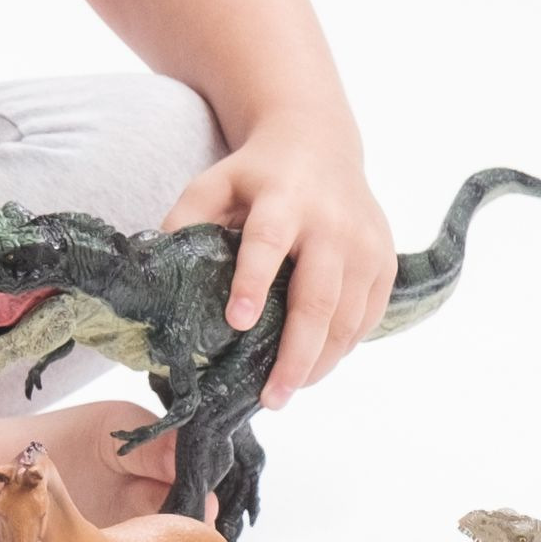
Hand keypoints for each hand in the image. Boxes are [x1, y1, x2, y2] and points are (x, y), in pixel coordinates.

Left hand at [161, 119, 389, 397]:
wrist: (319, 144)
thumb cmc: (256, 174)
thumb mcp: (213, 183)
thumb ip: (185, 220)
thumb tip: (155, 271)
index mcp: (283, 199)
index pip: (268, 242)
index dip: (253, 282)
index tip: (237, 322)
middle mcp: (331, 224)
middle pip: (317, 297)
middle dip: (295, 353)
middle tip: (271, 398)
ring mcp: (365, 245)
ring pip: (347, 317)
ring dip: (319, 362)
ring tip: (286, 393)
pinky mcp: (384, 262)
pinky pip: (367, 317)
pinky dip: (342, 347)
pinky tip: (314, 367)